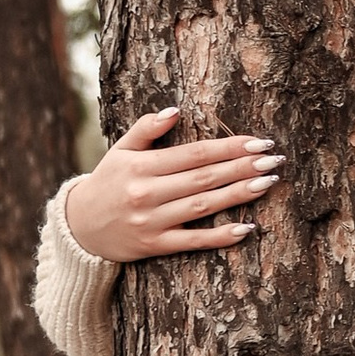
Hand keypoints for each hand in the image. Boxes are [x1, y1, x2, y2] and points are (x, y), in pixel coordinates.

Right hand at [61, 111, 281, 262]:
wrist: (80, 227)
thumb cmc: (108, 182)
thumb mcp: (120, 150)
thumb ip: (146, 129)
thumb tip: (175, 110)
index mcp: (142, 166)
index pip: (194, 154)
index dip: (229, 147)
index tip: (259, 141)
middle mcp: (147, 193)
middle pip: (204, 178)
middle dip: (242, 167)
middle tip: (274, 159)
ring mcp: (152, 221)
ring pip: (203, 206)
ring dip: (239, 194)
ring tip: (268, 183)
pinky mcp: (155, 245)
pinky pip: (193, 242)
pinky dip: (220, 237)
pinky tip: (247, 228)